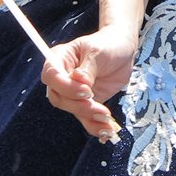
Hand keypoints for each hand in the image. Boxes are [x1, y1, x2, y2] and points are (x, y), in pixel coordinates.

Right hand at [41, 26, 136, 141]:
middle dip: (79, 106)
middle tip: (101, 110)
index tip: (87, 90)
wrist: (123, 49)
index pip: (51, 77)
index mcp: (59, 59)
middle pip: (60, 98)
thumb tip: (78, 80)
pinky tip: (107, 131)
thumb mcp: (98, 51)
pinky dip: (96, 125)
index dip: (66, 87)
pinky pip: (86, 117)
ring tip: (108, 124)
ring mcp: (73, 92)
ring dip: (90, 120)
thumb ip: (88, 68)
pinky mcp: (86, 103)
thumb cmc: (108, 44)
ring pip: (73, 111)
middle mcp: (63, 78)